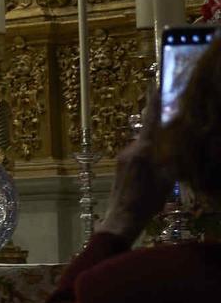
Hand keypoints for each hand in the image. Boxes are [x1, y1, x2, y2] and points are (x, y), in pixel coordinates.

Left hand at [99, 91, 173, 241]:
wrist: (121, 218)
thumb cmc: (147, 202)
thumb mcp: (167, 180)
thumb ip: (173, 159)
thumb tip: (182, 143)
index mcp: (143, 151)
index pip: (151, 121)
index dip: (155, 102)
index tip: (156, 84)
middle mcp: (131, 149)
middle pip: (149, 130)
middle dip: (160, 120)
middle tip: (171, 108)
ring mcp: (123, 157)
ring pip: (144, 142)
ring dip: (156, 139)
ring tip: (170, 139)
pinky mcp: (121, 164)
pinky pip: (138, 151)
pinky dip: (150, 150)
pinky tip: (158, 158)